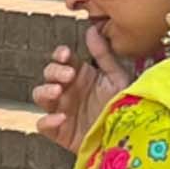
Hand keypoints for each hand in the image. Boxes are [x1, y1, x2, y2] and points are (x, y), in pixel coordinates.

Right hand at [33, 25, 129, 151]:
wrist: (129, 137)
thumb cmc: (124, 107)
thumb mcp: (117, 78)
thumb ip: (103, 54)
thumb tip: (92, 30)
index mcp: (82, 76)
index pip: (62, 59)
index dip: (60, 55)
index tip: (67, 55)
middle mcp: (69, 91)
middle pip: (48, 75)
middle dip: (54, 72)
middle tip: (68, 76)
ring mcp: (62, 110)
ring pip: (39, 96)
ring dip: (45, 91)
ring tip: (58, 92)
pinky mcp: (60, 132)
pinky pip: (43, 124)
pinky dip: (47, 121)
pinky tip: (61, 118)